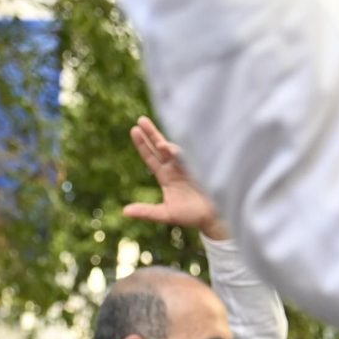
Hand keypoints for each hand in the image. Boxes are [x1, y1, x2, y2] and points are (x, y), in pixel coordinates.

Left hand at [120, 117, 230, 240]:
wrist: (214, 218)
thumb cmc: (191, 215)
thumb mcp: (165, 214)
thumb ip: (146, 212)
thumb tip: (124, 211)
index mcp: (166, 175)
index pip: (150, 157)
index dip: (142, 145)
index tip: (134, 130)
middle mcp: (176, 168)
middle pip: (161, 147)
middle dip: (152, 134)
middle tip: (141, 120)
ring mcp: (189, 166)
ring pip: (176, 151)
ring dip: (167, 146)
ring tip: (159, 144)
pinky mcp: (202, 169)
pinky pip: (190, 158)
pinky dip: (182, 155)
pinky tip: (174, 150)